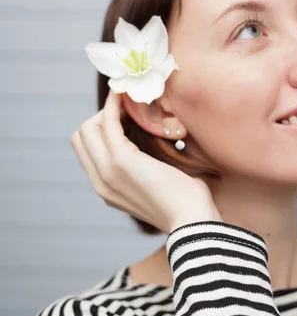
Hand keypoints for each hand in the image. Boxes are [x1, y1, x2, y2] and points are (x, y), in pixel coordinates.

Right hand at [70, 91, 221, 232]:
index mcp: (109, 189)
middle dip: (102, 117)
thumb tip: (158, 146)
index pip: (87, 151)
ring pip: (88, 128)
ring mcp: (108, 171)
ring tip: (131, 100)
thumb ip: (148, 170)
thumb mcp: (159, 186)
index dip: (102, 129)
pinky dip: (114, 104)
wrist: (194, 220)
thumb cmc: (187, 204)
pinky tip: (127, 95)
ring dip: (107, 109)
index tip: (128, 116)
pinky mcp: (121, 160)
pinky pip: (107, 122)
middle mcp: (101, 182)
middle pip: (82, 137)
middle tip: (131, 109)